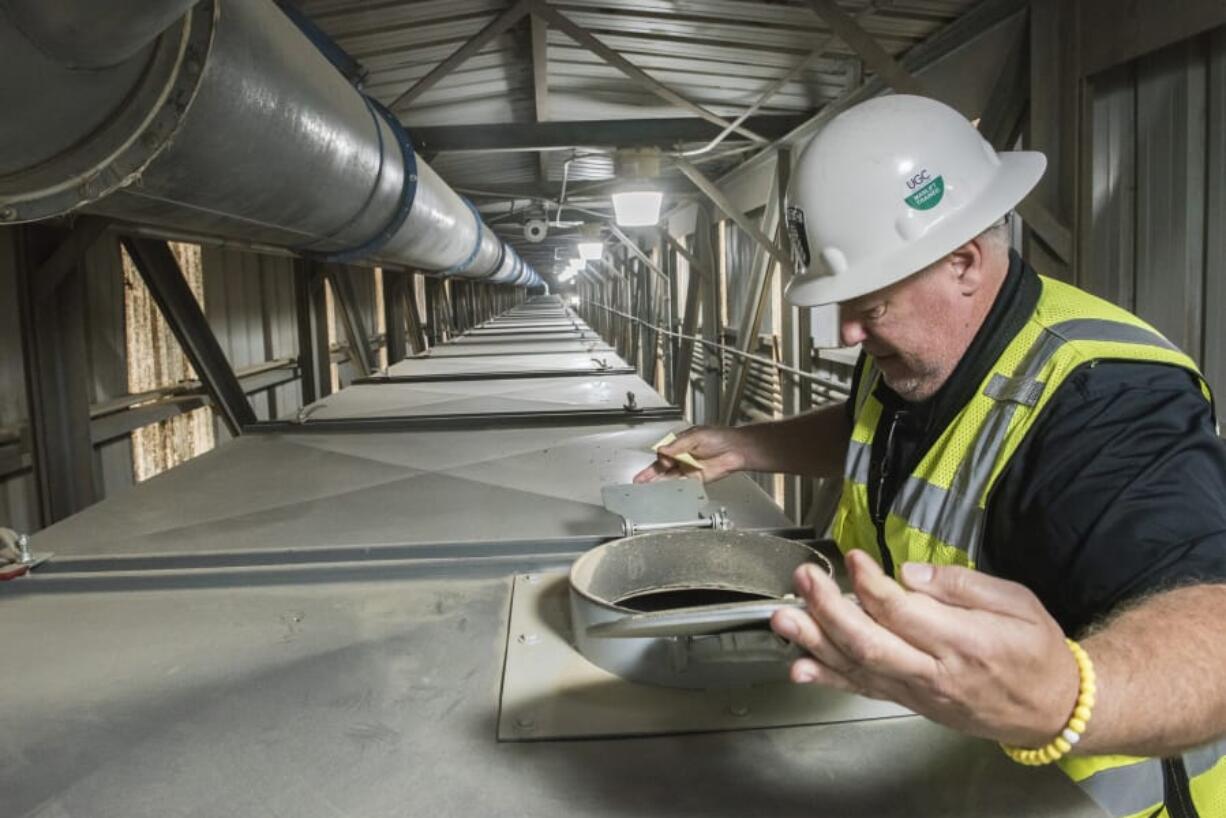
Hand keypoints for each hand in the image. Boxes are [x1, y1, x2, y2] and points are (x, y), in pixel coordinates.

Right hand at [632, 425, 747, 483]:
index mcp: (680, 444)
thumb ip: (678, 445)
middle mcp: (682, 457)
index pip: (663, 453)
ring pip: (669, 477)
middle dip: (650, 474)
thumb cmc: (720, 437)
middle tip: (639, 481)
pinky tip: (665, 491)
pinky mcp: (695, 479)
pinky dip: (673, 488)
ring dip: (658, 482)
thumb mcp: (696, 436)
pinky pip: (682, 484)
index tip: (662, 460)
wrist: (736, 449)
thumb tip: (663, 449)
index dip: (661, 458)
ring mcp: (688, 468)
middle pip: (662, 467)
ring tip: (646, 488)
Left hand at [770, 550, 1079, 746]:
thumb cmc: (1036, 651)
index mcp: (964, 643)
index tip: (850, 557)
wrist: (1052, 709)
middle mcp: (934, 673)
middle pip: (869, 642)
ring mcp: (917, 692)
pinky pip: (861, 689)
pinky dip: (827, 678)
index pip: (904, 613)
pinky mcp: (908, 701)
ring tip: (782, 617)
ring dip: (814, 642)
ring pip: (856, 667)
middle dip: (828, 609)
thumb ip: (962, 585)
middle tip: (803, 578)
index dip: (870, 585)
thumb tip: (911, 574)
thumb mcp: (1017, 603)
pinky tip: (798, 667)